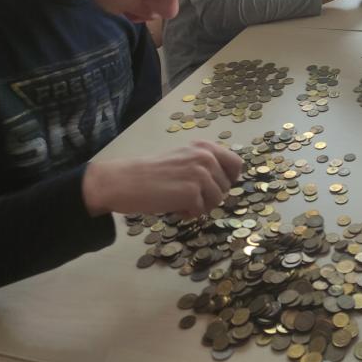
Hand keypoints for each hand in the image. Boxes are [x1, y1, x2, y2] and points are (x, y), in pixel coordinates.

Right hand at [82, 141, 244, 218]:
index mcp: (205, 147)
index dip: (229, 179)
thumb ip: (204, 164)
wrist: (125, 181)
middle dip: (210, 196)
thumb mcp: (183, 158)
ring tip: (179, 200)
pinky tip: (173, 207)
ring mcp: (200, 174)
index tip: (215, 186)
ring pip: (217, 201)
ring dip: (200, 206)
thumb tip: (227, 182)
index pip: (236, 164)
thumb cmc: (152, 173)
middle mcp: (206, 158)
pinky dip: (188, 213)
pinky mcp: (192, 192)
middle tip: (187, 195)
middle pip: (226, 187)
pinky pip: (201, 211)